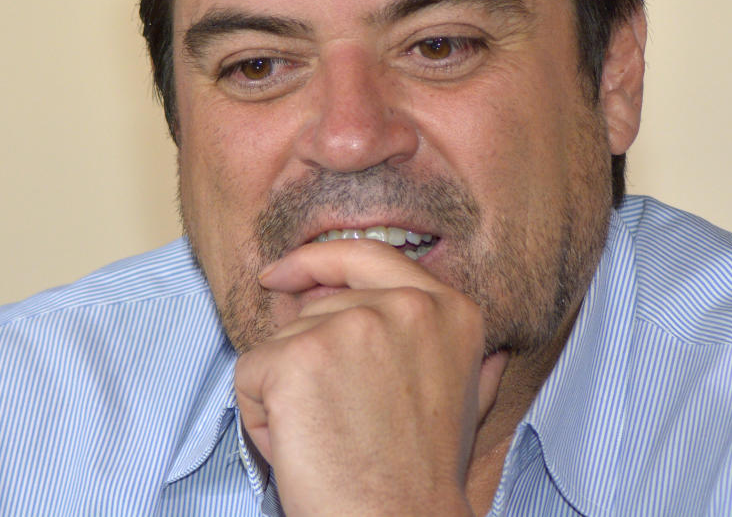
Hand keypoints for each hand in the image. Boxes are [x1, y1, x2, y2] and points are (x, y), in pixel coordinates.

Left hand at [233, 239, 508, 516]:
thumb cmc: (421, 477)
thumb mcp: (464, 403)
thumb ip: (463, 359)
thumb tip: (481, 343)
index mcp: (448, 308)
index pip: (367, 254)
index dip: (317, 261)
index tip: (282, 274)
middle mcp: (403, 306)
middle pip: (313, 308)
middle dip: (308, 364)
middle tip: (346, 423)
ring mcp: (347, 326)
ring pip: (278, 343)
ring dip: (286, 394)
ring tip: (329, 439)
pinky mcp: (297, 358)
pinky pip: (251, 375)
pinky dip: (261, 418)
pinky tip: (301, 448)